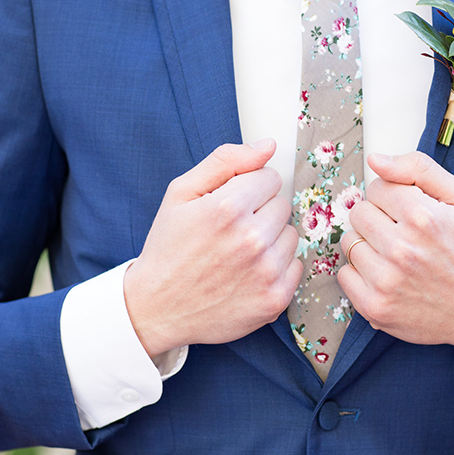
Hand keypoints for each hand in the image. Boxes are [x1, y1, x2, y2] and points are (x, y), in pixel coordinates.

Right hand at [123, 139, 301, 357]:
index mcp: (227, 207)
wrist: (157, 308)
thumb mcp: (181, 193)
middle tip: (230, 231)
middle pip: (282, 205)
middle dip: (260, 212)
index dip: (248, 188)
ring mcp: (266, 272)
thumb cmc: (169, 247)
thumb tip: (268, 146)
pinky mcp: (275, 299)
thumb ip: (225, 161)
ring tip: (239, 253)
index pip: (269, 177)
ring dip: (271, 239)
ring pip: (291, 234)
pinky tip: (249, 274)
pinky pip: (295, 265)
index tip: (229, 205)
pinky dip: (276, 267)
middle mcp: (251, 239)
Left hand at [337, 151, 453, 347]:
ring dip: (368, 245)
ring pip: (349, 242)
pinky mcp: (375, 307)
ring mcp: (386, 281)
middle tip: (402, 233)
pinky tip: (386, 275)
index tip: (409, 211)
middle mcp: (401, 249)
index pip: (377, 187)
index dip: (393, 196)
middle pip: (358, 212)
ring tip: (396, 256)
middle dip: (378, 217)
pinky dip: (361, 273)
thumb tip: (375, 160)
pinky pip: (344, 274)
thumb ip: (418, 169)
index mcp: (423, 217)